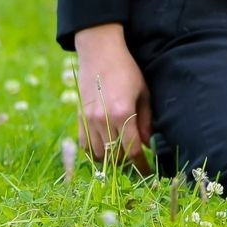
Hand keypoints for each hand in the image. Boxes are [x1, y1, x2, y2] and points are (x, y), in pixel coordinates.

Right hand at [74, 23, 152, 175]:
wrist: (99, 52)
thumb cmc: (126, 70)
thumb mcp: (143, 92)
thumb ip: (145, 121)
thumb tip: (147, 144)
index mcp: (122, 114)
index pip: (133, 151)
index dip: (142, 166)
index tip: (148, 174)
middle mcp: (103, 121)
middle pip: (115, 157)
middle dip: (127, 163)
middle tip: (136, 162)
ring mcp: (88, 121)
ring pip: (99, 155)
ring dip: (111, 159)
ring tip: (121, 155)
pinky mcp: (79, 118)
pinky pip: (84, 146)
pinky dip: (94, 153)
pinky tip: (105, 148)